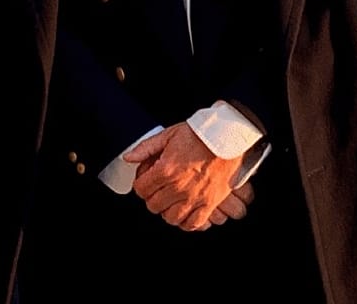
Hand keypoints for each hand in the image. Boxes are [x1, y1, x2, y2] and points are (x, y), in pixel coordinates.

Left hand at [125, 122, 244, 231]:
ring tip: (170, 203)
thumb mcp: (169, 134)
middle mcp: (179, 187)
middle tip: (158, 191)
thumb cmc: (201, 134)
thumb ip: (146, 148)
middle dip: (152, 198)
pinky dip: (186, 222)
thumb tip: (128, 157)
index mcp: (166, 170)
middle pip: (154, 205)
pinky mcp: (210, 203)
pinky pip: (193, 224)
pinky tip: (185, 214)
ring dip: (168, 211)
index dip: (141, 185)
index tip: (146, 182)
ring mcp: (195, 197)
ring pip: (171, 218)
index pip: (141, 189)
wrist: (228, 137)